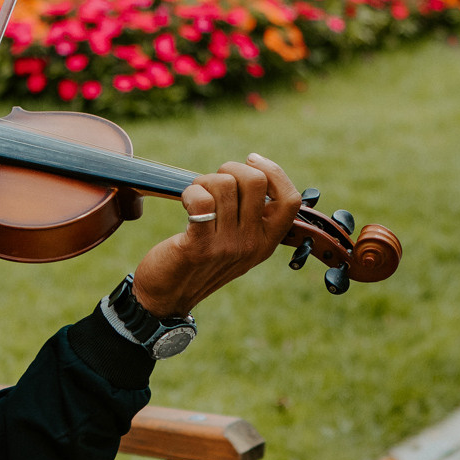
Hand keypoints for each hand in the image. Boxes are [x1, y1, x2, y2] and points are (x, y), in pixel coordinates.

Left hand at [132, 154, 302, 318]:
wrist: (169, 297)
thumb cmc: (202, 262)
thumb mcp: (238, 244)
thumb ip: (252, 216)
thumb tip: (256, 170)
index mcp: (266, 242)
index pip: (291, 200)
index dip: (274, 172)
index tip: (251, 162)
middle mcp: (251, 244)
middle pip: (255, 181)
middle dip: (230, 169)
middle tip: (214, 183)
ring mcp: (227, 246)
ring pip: (224, 185)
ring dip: (204, 181)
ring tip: (196, 195)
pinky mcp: (199, 246)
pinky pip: (201, 201)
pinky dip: (191, 192)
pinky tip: (186, 202)